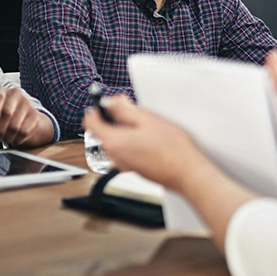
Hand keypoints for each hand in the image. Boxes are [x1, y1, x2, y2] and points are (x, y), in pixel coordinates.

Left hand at [0, 87, 53, 146]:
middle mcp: (15, 94)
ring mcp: (27, 104)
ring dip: (7, 136)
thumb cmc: (1, 113)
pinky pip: (24, 131)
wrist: (21, 115)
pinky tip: (13, 137)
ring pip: (15, 125)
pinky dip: (16, 138)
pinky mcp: (35, 115)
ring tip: (4, 137)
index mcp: (2, 91)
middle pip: (7, 113)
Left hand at [82, 95, 205, 191]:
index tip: (107, 102)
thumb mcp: (147, 118)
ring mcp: (124, 164)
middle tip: (132, 110)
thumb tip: (110, 102)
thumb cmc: (172, 148)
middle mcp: (114, 155)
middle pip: (103, 131)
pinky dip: (132, 141)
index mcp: (113, 141)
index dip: (97, 108)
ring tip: (146, 125)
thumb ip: (124, 109)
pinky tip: (150, 139)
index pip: (90, 122)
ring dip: (125, 130)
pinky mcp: (134, 169)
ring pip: (115, 141)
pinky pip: (125, 151)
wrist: (186, 172)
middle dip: (114, 118)